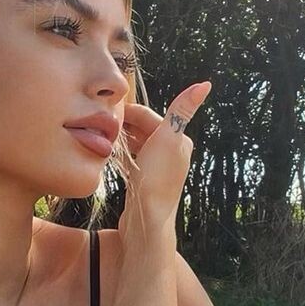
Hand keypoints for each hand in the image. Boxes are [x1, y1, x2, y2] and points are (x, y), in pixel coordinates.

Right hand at [117, 81, 210, 242]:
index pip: (150, 116)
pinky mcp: (145, 182)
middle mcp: (171, 153)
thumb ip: (181, 110)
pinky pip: (130, 160)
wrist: (147, 221)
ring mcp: (157, 169)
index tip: (106, 110)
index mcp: (179, 140)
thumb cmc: (156, 180)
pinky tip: (108, 154)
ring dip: (120, 139)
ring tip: (101, 138)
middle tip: (99, 124)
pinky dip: (120, 155)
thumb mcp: (168, 138)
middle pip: (142, 130)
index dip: (129, 112)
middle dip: (123, 125)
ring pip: (135, 145)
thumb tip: (204, 85)